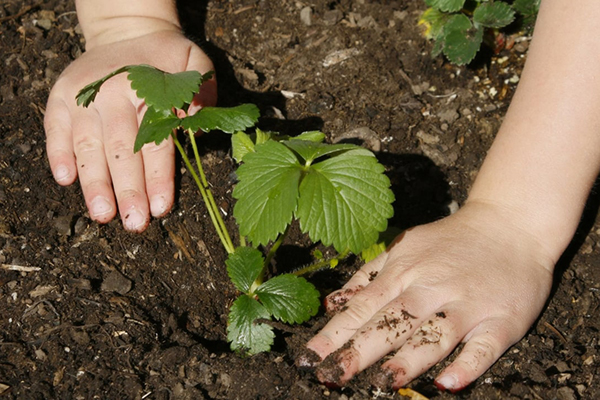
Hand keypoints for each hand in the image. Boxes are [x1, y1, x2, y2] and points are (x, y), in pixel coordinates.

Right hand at [44, 29, 215, 231]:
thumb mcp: (194, 64)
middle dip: (128, 190)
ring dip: (94, 184)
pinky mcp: (60, 97)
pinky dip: (58, 154)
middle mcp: (110, 93)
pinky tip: (66, 181)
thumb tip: (200, 122)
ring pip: (88, 146)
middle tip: (134, 223)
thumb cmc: (166, 59)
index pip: (155, 142)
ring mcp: (82, 96)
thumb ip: (202, 90)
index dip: (158, 177)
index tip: (161, 208)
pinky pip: (54, 129)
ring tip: (102, 215)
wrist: (129, 32)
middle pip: (121, 150)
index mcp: (145, 89)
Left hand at [300, 201, 554, 391]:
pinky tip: (448, 383)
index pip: (361, 308)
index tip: (308, 359)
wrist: (510, 223)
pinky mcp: (502, 319)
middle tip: (332, 376)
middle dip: (359, 351)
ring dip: (409, 359)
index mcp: (403, 272)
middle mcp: (431, 288)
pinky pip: (485, 346)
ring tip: (384, 382)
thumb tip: (331, 305)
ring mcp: (467, 304)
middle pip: (391, 322)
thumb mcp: (404, 248)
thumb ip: (368, 276)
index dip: (332, 334)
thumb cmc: (450, 242)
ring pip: (435, 334)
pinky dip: (468, 364)